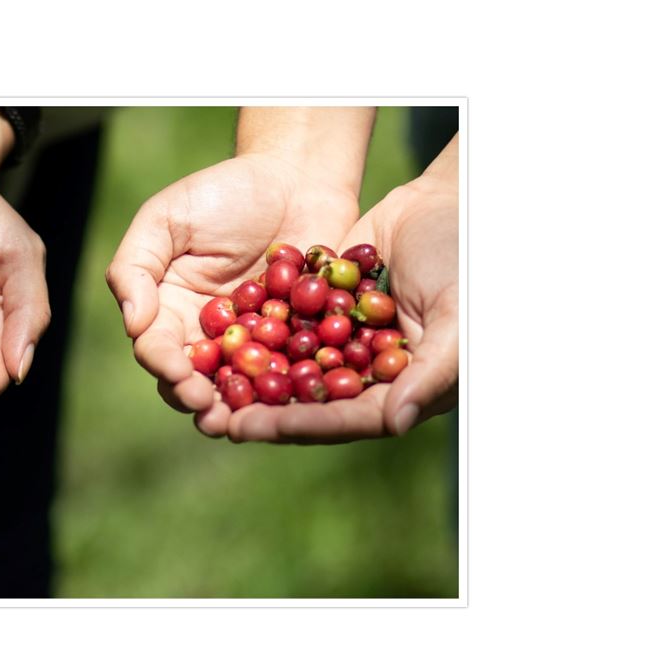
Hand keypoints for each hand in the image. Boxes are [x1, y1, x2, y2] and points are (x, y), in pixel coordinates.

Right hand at [105, 152, 360, 435]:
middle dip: (197, 399)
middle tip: (210, 410)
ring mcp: (251, 346)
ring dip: (236, 409)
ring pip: (237, 389)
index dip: (165, 366)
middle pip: (192, 381)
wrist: (296, 177)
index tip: (179, 375)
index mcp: (167, 311)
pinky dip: (286, 392)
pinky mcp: (295, 347)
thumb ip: (136, 266)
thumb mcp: (166, 218)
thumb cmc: (223, 192)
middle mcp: (205, 337)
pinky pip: (287, 375)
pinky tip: (291, 403)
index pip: (156, 348)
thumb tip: (133, 324)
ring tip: (241, 423)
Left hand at [229, 137, 459, 441]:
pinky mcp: (328, 312)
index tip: (252, 428)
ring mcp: (347, 343)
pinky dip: (258, 336)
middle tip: (213, 417)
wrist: (449, 201)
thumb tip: (394, 424)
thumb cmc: (465, 260)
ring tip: (206, 385)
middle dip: (264, 412)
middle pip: (313, 403)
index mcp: (407, 389)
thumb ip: (430, 374)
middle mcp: (373, 375)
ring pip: (294, 369)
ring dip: (253, 379)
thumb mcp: (458, 317)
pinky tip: (219, 338)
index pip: (348, 418)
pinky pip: (289, 329)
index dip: (301, 425)